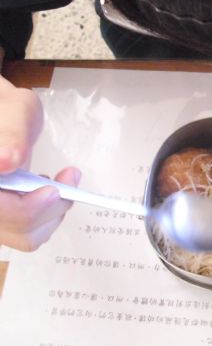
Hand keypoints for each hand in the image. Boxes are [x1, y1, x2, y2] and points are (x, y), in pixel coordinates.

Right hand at [0, 76, 77, 250]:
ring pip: (26, 237)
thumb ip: (10, 134)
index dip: (27, 207)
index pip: (0, 211)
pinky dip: (47, 215)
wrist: (3, 121)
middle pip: (16, 229)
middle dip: (50, 205)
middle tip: (68, 175)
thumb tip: (6, 162)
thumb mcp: (14, 110)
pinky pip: (29, 233)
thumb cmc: (7, 112)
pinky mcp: (5, 221)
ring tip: (56, 182)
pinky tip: (46, 190)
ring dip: (52, 212)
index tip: (52, 188)